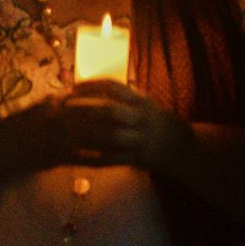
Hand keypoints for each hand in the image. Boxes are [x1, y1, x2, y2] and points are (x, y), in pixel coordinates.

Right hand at [0, 96, 128, 172]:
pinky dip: (95, 159)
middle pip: (92, 117)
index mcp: (53, 106)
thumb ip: (52, 102)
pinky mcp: (54, 157)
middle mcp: (57, 119)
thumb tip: (68, 93)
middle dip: (113, 119)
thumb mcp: (34, 110)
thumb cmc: (13, 130)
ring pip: (90, 137)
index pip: (84, 100)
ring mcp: (56, 138)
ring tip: (128, 141)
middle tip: (132, 122)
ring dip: (110, 139)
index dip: (104, 102)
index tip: (122, 104)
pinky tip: (109, 162)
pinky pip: (81, 158)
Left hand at [62, 80, 196, 170]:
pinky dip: (92, 159)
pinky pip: (111, 160)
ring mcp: (140, 140)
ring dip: (86, 134)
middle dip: (84, 108)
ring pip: (110, 136)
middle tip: (63, 108)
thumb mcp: (144, 103)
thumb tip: (91, 85)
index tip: (72, 87)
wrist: (181, 146)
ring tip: (65, 132)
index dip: (91, 86)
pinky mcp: (137, 159)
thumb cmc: (155, 121)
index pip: (114, 87)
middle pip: (109, 110)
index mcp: (141, 102)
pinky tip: (75, 156)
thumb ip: (122, 96)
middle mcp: (142, 119)